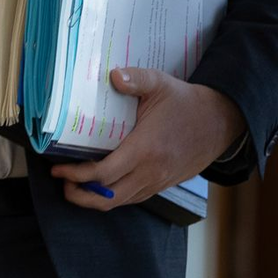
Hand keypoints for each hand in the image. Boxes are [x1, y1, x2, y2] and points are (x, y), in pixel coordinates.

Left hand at [50, 69, 245, 209]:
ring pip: (119, 202)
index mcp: (145, 148)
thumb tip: (112, 75)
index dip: (76, 176)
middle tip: (63, 182)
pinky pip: (132, 198)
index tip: (58, 169)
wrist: (219, 122)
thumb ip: (136, 78)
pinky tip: (104, 183)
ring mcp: (157, 182)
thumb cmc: (187, 103)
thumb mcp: (161, 84)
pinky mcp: (162, 185)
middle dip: (79, 194)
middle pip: (107, 198)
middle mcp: (150, 172)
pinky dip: (113, 196)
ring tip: (77, 186)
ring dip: (95, 199)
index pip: (103, 174)